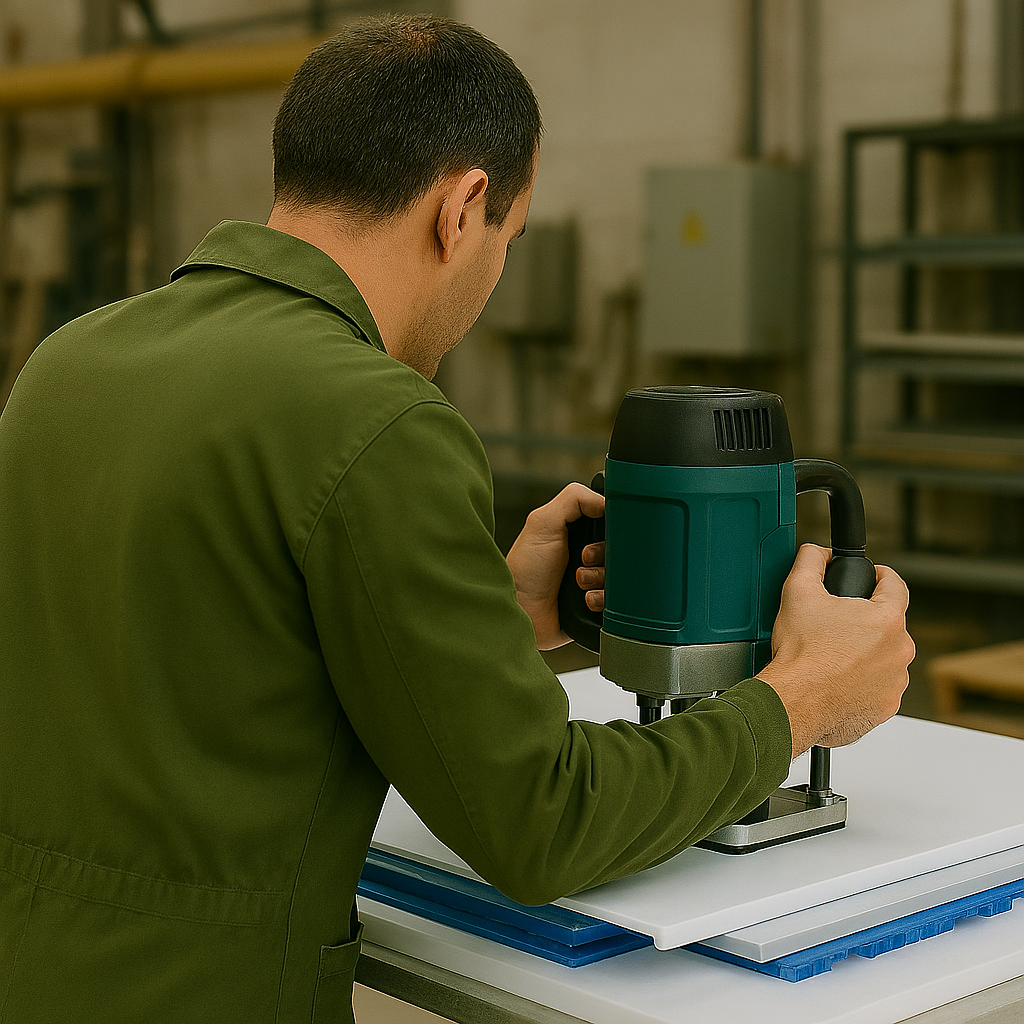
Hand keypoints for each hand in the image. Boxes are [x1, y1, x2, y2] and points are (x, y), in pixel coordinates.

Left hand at [506, 483, 604, 649]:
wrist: (522, 615)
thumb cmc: (525, 571)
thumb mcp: (542, 523)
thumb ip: (573, 500)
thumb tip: (607, 500)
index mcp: (577, 533)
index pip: (610, 522)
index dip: (610, 527)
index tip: (601, 533)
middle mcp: (588, 557)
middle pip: (620, 549)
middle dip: (605, 554)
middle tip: (584, 558)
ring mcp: (594, 583)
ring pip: (622, 575)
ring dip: (603, 577)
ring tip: (580, 581)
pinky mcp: (599, 607)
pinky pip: (619, 600)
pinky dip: (604, 599)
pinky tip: (586, 599)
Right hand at [756, 544, 915, 758]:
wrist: (794, 701)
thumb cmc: (801, 654)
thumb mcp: (798, 592)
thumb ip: (811, 561)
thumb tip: (817, 552)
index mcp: (887, 620)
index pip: (896, 585)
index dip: (881, 576)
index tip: (872, 578)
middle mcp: (900, 651)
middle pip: (889, 625)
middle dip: (866, 622)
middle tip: (837, 625)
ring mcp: (895, 682)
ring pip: (885, 658)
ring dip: (867, 654)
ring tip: (834, 657)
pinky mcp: (885, 707)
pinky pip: (879, 687)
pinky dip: (862, 683)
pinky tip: (837, 680)